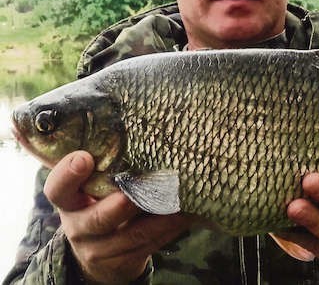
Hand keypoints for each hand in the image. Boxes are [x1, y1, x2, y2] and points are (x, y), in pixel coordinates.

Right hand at [44, 151, 191, 283]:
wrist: (100, 253)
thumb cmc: (101, 203)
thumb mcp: (94, 187)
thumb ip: (107, 166)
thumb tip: (144, 130)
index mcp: (69, 201)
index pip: (57, 188)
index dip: (68, 174)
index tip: (84, 158)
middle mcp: (78, 226)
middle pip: (96, 219)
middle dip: (119, 206)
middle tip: (136, 193)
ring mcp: (99, 249)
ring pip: (132, 235)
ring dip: (159, 218)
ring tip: (178, 200)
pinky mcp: (121, 263)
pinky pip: (149, 246)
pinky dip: (170, 229)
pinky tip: (186, 214)